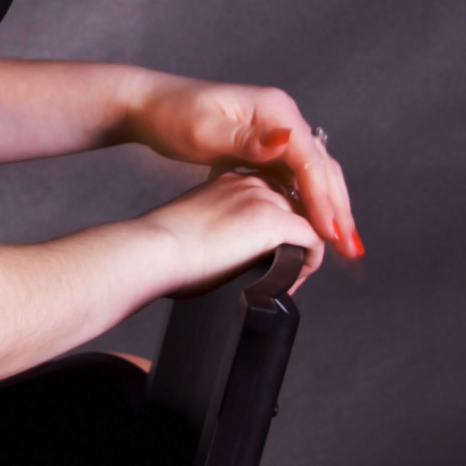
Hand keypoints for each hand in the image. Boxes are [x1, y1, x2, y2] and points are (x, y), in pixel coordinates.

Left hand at [124, 74, 361, 260]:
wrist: (149, 106)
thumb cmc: (171, 114)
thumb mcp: (204, 129)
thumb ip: (245, 139)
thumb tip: (284, 140)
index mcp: (275, 109)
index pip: (310, 159)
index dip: (323, 198)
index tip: (331, 232)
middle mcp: (281, 118)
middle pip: (321, 166)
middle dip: (338, 207)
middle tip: (350, 247)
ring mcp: (275, 132)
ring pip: (313, 174)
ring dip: (328, 206)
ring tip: (342, 243)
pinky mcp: (264, 147)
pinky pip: (295, 177)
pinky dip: (308, 201)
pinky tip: (313, 225)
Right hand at [140, 164, 327, 295]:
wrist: (153, 249)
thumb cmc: (160, 248)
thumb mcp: (193, 225)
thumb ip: (214, 229)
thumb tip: (223, 254)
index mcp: (230, 182)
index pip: (272, 198)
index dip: (277, 230)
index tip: (270, 256)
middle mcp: (250, 183)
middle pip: (295, 209)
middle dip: (295, 242)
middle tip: (283, 274)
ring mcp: (264, 200)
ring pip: (308, 224)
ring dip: (303, 254)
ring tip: (286, 281)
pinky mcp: (274, 222)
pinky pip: (313, 242)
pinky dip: (308, 266)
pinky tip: (289, 283)